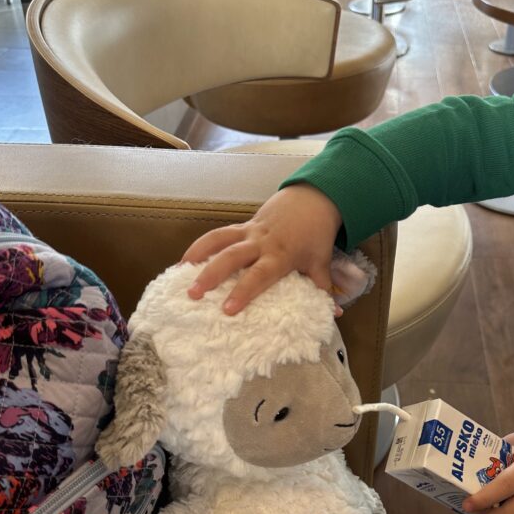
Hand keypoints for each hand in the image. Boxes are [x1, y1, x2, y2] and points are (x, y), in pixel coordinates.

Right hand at [181, 184, 341, 313]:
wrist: (312, 199)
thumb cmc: (315, 235)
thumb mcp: (321, 262)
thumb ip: (322, 289)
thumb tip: (334, 314)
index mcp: (281, 255)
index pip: (260, 275)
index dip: (244, 291)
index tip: (228, 310)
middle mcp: (261, 243)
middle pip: (231, 257)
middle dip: (211, 275)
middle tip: (193, 294)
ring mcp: (248, 232)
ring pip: (218, 239)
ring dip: (197, 255)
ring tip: (179, 274)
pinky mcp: (241, 226)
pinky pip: (217, 234)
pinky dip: (199, 246)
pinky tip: (184, 262)